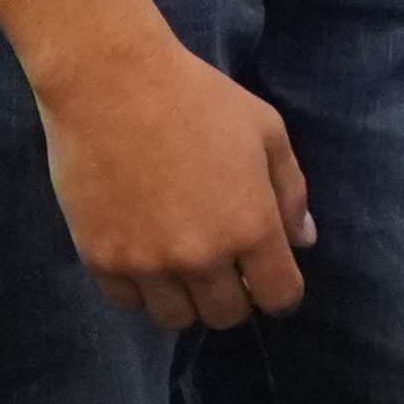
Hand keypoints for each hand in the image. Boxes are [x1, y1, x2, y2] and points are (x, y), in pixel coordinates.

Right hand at [31, 19, 312, 327]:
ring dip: (185, 297)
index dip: (279, 289)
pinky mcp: (101, 260)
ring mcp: (147, 264)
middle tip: (222, 261)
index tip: (266, 272)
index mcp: (251, 226)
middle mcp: (202, 258)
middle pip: (227, 316)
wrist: (111, 84)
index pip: (279, 297)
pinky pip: (128, 303)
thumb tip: (303, 240)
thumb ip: (290, 191)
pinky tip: (142, 252)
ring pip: (176, 319)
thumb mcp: (266, 131)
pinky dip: (140, 287)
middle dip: (233, 294)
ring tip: (180, 260)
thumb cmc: (198, 98)